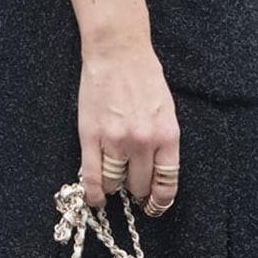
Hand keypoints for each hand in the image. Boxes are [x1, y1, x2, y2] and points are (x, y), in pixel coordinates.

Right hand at [76, 48, 179, 211]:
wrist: (118, 52)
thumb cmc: (144, 77)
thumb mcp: (166, 111)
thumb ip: (163, 143)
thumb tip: (155, 175)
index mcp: (167, 135)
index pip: (166, 183)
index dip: (160, 200)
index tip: (155, 205)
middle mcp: (143, 141)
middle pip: (138, 186)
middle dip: (135, 188)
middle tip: (130, 181)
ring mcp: (115, 140)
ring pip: (114, 183)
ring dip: (113, 185)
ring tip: (112, 178)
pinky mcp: (91, 137)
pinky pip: (91, 177)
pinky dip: (93, 192)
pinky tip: (96, 198)